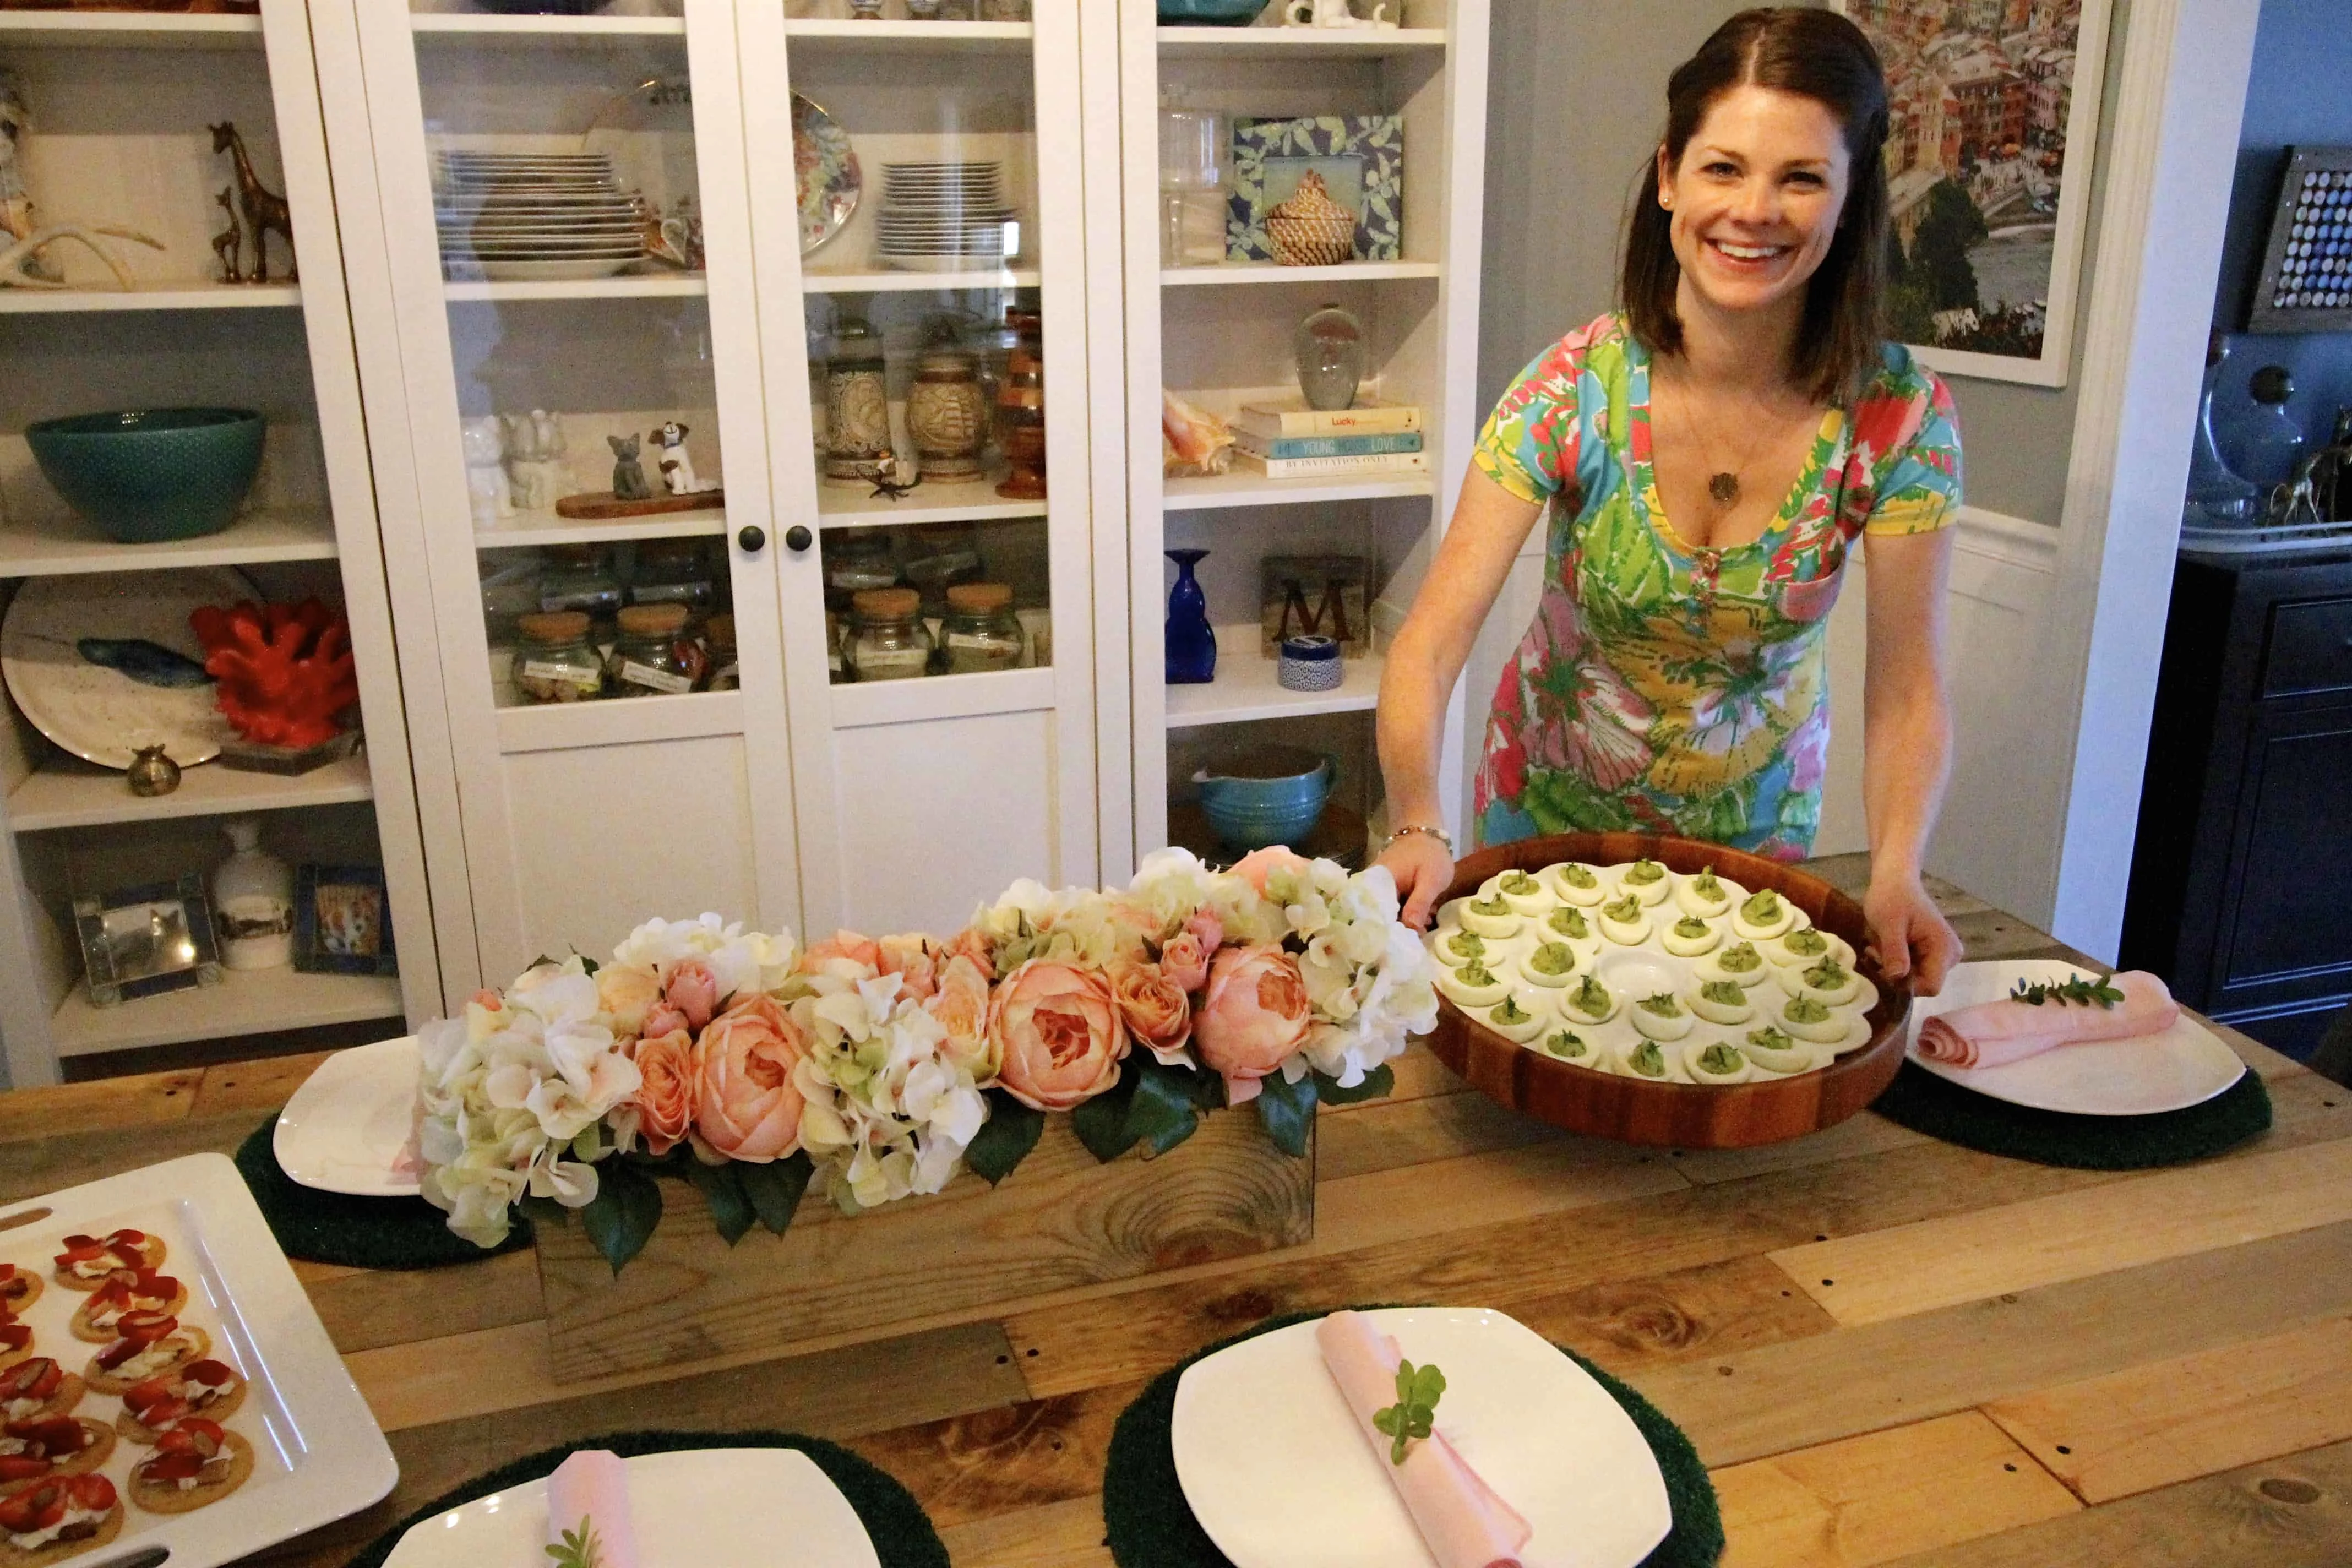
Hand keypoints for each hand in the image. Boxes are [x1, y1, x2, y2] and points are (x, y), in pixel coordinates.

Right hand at [1377, 832, 1455, 930]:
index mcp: (1376, 885)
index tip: (1408, 944)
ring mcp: (1376, 890)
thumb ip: (1419, 904)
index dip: (1391, 935)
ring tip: (1427, 920)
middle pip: (1380, 919)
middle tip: (1425, 929)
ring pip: (1387, 916)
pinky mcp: (1383, 890)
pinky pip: (1391, 908)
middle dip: (1402, 930)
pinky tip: (1422, 913)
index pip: (1376, 918)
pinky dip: (1406, 913)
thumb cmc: (1429, 854)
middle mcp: (1369, 889)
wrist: (1425, 833)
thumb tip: (1411, 931)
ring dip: (1406, 922)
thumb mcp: (1431, 880)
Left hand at [1862, 871, 1959, 996]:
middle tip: (1876, 952)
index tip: (1883, 965)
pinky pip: (1914, 970)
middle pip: (1922, 984)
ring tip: (1879, 946)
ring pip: (1915, 979)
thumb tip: (1898, 978)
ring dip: (1893, 968)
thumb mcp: (1888, 924)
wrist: (1895, 880)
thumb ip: (1895, 951)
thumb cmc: (1891, 897)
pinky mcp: (1933, 954)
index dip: (1905, 984)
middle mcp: (1951, 956)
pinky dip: (1896, 963)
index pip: (1931, 986)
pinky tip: (1886, 947)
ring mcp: (1943, 956)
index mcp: (1945, 949)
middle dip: (1896, 974)